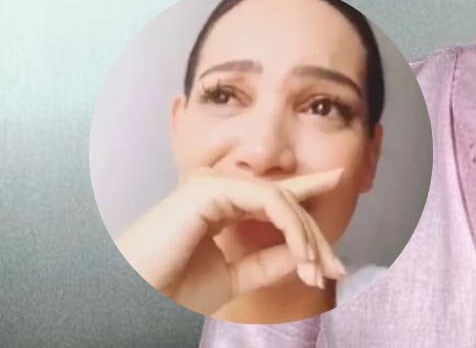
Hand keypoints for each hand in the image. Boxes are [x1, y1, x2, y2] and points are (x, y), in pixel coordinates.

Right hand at [116, 169, 347, 314]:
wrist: (134, 298)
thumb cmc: (169, 289)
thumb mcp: (233, 278)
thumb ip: (267, 263)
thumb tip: (304, 252)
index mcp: (219, 204)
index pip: (272, 192)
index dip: (309, 186)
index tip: (340, 178)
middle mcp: (216, 188)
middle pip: (285, 200)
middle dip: (315, 236)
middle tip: (337, 270)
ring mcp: (212, 184)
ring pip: (282, 199)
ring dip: (306, 238)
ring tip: (318, 271)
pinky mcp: (209, 188)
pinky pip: (269, 200)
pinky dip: (292, 228)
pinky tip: (302, 255)